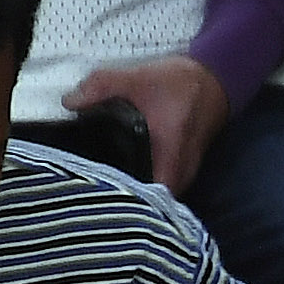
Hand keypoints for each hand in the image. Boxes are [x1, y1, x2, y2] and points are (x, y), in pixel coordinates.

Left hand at [64, 55, 232, 197]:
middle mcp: (181, 173)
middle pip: (153, 205)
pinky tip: (122, 173)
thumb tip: (69, 102)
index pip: (150, 199)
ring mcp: (184, 173)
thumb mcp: (136, 78)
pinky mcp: (182, 168)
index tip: (98, 198)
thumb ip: (101, 86)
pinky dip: (145, 183)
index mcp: (170, 157)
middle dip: (126, 202)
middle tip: (92, 193)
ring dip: (136, 194)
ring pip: (159, 196)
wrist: (214, 79)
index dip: (125, 202)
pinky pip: (162, 185)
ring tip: (103, 186)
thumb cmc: (180, 83)